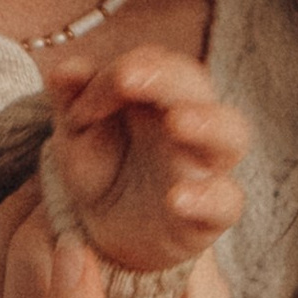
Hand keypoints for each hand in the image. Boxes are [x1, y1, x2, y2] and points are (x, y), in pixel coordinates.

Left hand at [44, 44, 246, 273]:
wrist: (107, 233)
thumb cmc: (101, 169)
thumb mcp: (77, 134)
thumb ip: (71, 100)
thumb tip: (65, 69)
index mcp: (158, 95)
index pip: (154, 64)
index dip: (122, 72)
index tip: (81, 103)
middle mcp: (190, 123)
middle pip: (197, 86)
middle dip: (166, 77)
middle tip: (126, 77)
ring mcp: (205, 167)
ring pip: (232, 135)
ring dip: (208, 123)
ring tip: (177, 122)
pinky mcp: (210, 215)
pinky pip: (227, 202)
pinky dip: (209, 198)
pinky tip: (177, 199)